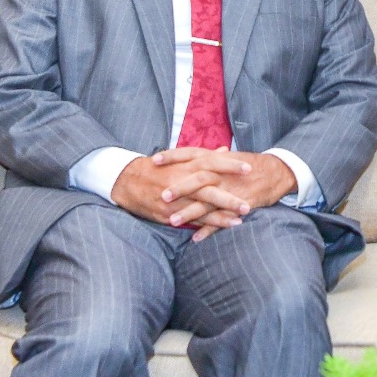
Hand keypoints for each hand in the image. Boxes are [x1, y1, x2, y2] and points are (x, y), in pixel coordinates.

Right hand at [111, 151, 249, 241]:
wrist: (127, 181)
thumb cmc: (158, 168)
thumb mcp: (180, 158)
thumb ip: (204, 155)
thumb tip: (225, 149)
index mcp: (186, 165)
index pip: (212, 163)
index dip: (230, 165)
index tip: (249, 167)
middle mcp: (182, 181)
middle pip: (210, 188)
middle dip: (230, 196)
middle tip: (250, 201)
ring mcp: (176, 199)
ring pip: (202, 207)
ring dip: (223, 213)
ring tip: (242, 217)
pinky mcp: (168, 213)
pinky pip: (191, 220)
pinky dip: (207, 224)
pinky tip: (223, 226)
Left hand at [149, 147, 298, 235]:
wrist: (278, 172)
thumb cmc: (250, 164)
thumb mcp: (228, 156)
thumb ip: (208, 157)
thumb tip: (189, 156)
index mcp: (216, 158)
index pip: (190, 154)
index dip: (172, 156)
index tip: (153, 160)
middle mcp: (222, 173)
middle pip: (197, 179)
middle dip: (179, 188)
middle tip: (161, 196)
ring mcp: (231, 190)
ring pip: (207, 202)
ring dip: (189, 212)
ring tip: (172, 221)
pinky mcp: (240, 205)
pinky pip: (222, 219)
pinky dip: (209, 229)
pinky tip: (196, 238)